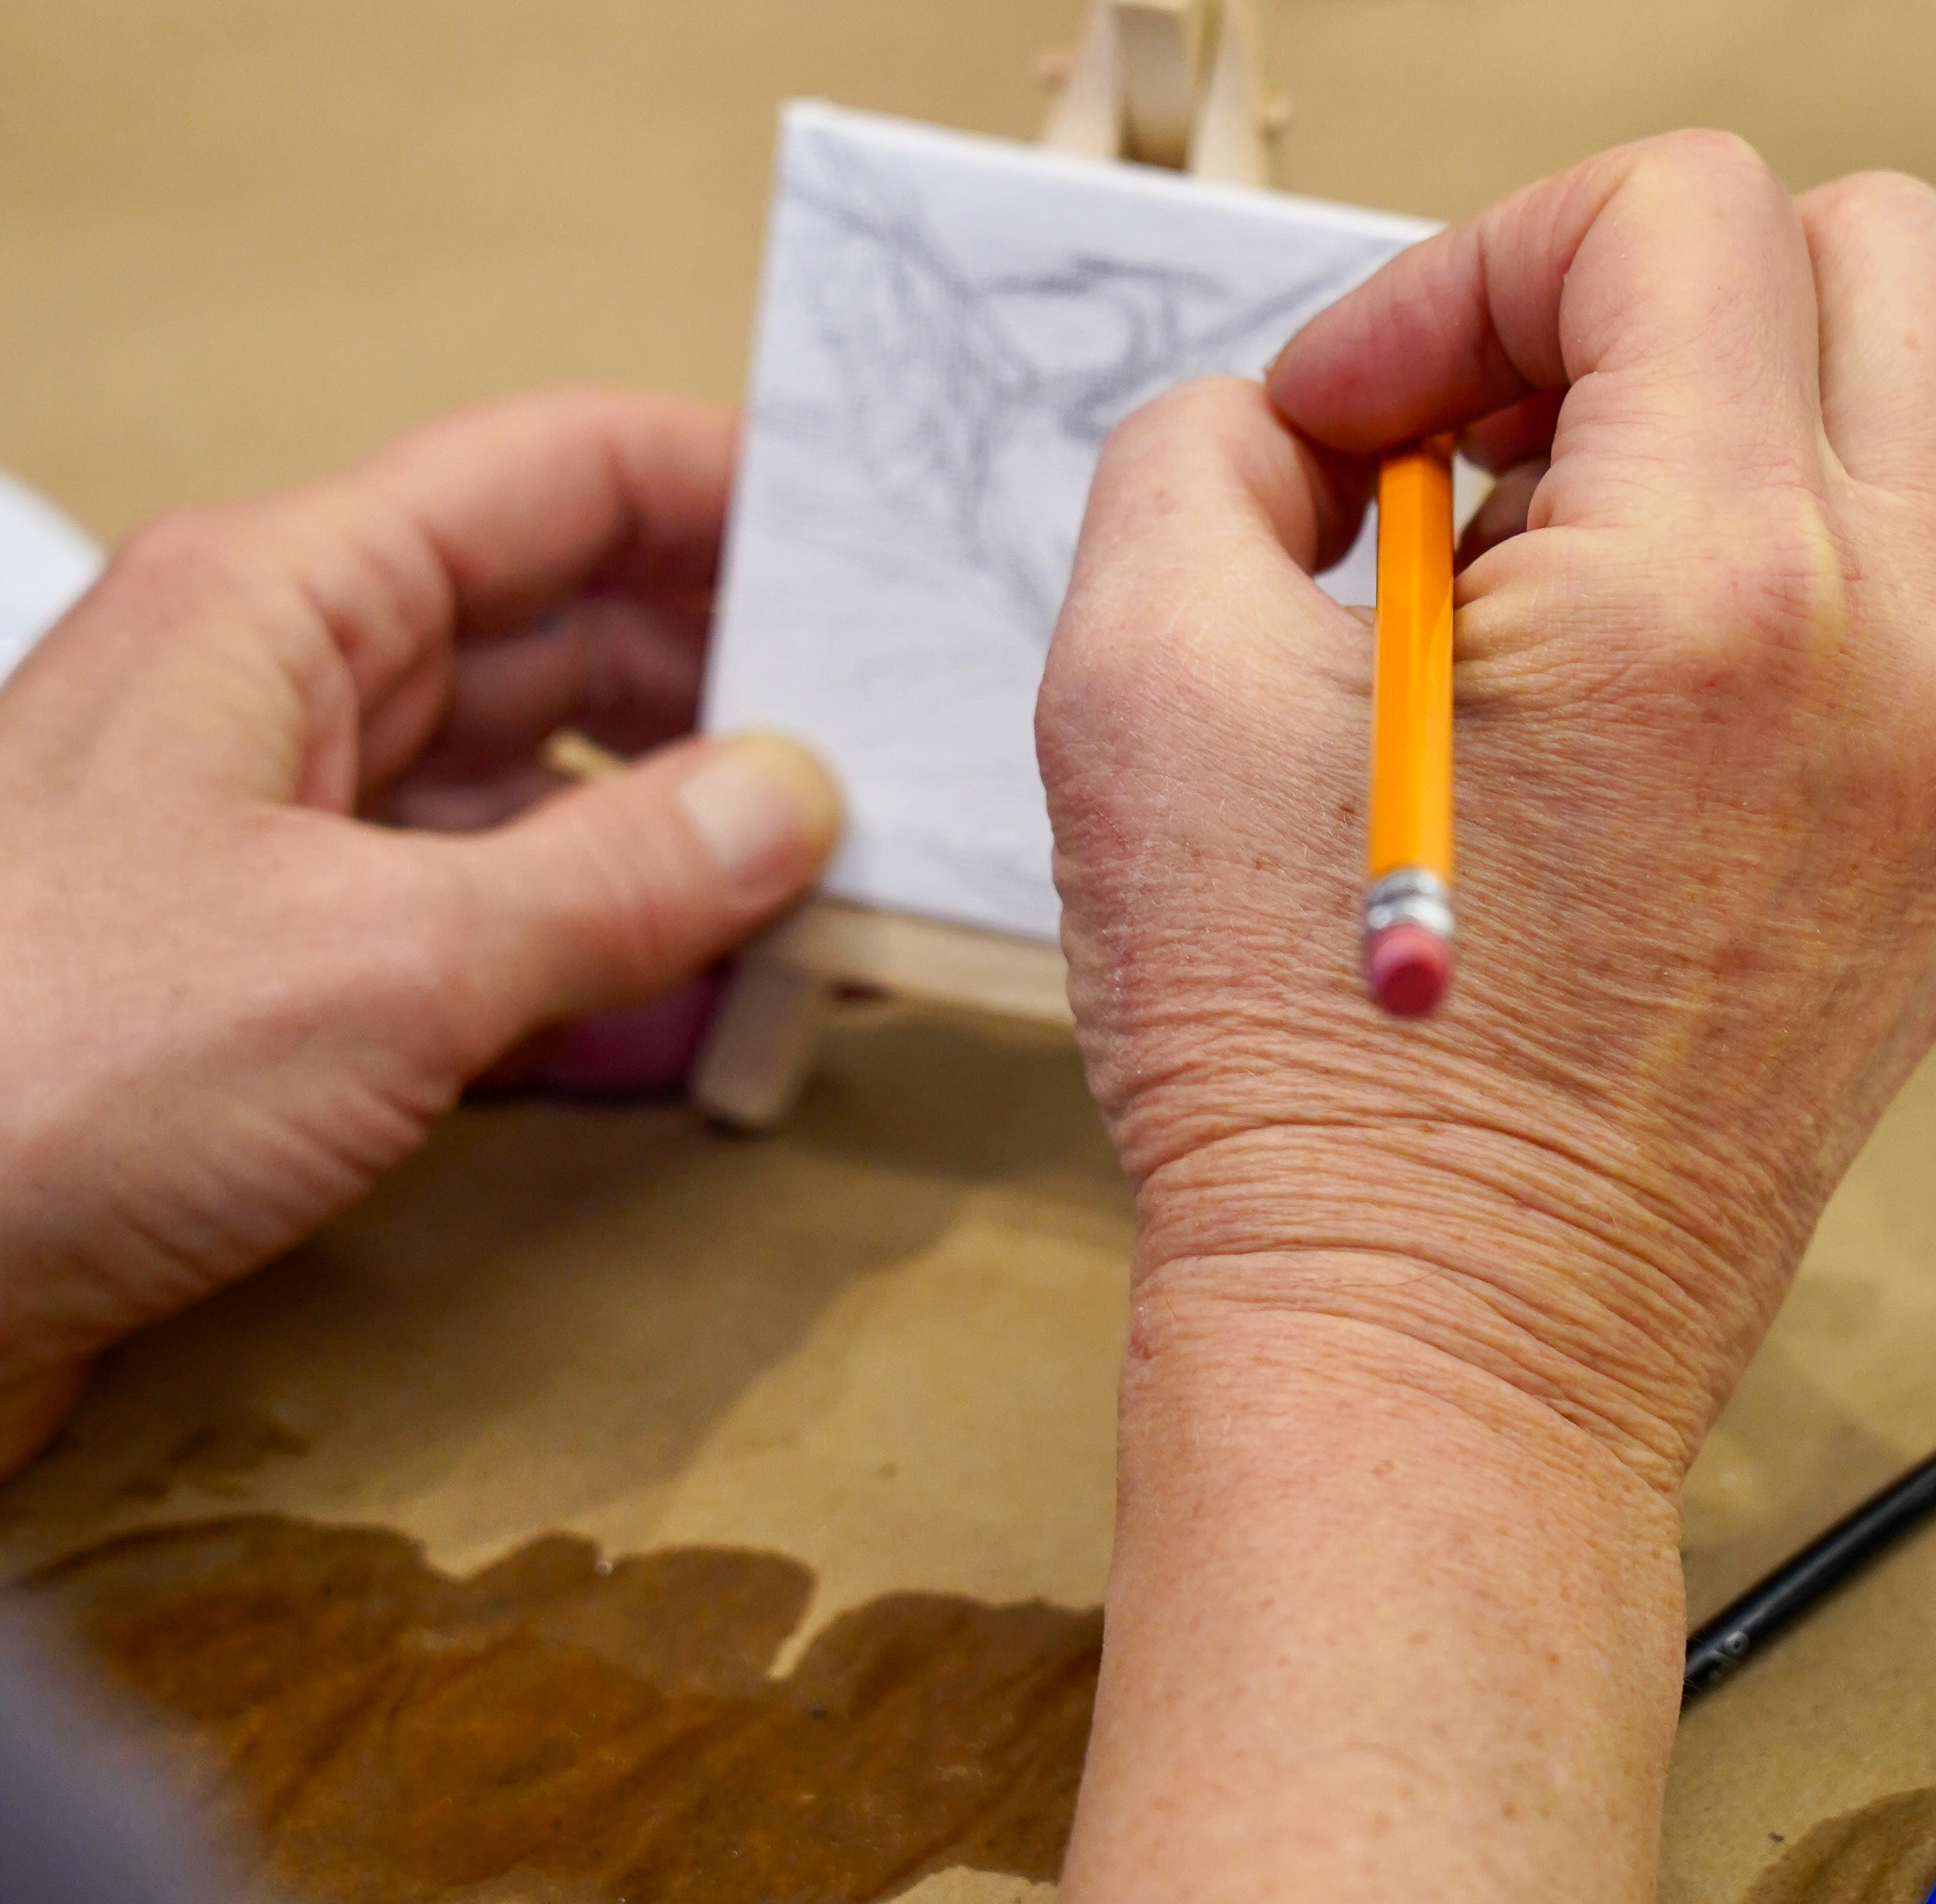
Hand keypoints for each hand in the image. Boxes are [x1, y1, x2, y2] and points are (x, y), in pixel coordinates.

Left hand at [0, 390, 838, 1469]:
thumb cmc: (36, 1071)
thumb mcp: (380, 961)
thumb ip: (611, 875)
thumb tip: (791, 803)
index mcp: (283, 605)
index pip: (555, 478)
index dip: (727, 490)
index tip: (878, 545)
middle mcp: (280, 697)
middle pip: (561, 636)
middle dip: (734, 689)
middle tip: (898, 759)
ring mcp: (274, 842)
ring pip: (531, 791)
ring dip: (679, 841)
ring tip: (834, 896)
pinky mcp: (270, 981)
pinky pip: (479, 930)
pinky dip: (598, 966)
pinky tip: (703, 1021)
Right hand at [1042, 134, 1935, 1899]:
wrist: (1434, 1366)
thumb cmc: (1292, 1066)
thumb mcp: (1135, 687)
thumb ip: (1200, 454)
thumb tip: (1299, 439)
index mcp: (1723, 575)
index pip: (1678, 210)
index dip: (1468, 264)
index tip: (1345, 422)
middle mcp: (1899, 654)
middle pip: (1878, 267)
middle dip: (1654, 290)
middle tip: (1483, 436)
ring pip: (1886, 458)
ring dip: (1689, 459)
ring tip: (1499, 623)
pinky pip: (1882, 637)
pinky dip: (1739, 617)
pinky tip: (1579, 757)